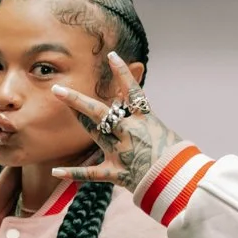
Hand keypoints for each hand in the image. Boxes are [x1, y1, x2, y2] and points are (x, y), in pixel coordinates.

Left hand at [50, 51, 178, 190]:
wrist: (181, 181)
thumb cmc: (178, 158)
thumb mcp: (164, 132)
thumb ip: (145, 120)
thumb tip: (136, 106)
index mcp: (146, 121)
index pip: (133, 92)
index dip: (122, 73)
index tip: (111, 56)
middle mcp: (131, 132)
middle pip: (100, 112)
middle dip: (78, 100)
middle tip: (58, 90)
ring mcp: (122, 152)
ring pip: (95, 132)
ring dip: (79, 119)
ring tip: (63, 105)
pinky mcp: (116, 173)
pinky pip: (91, 173)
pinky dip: (73, 173)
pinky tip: (56, 171)